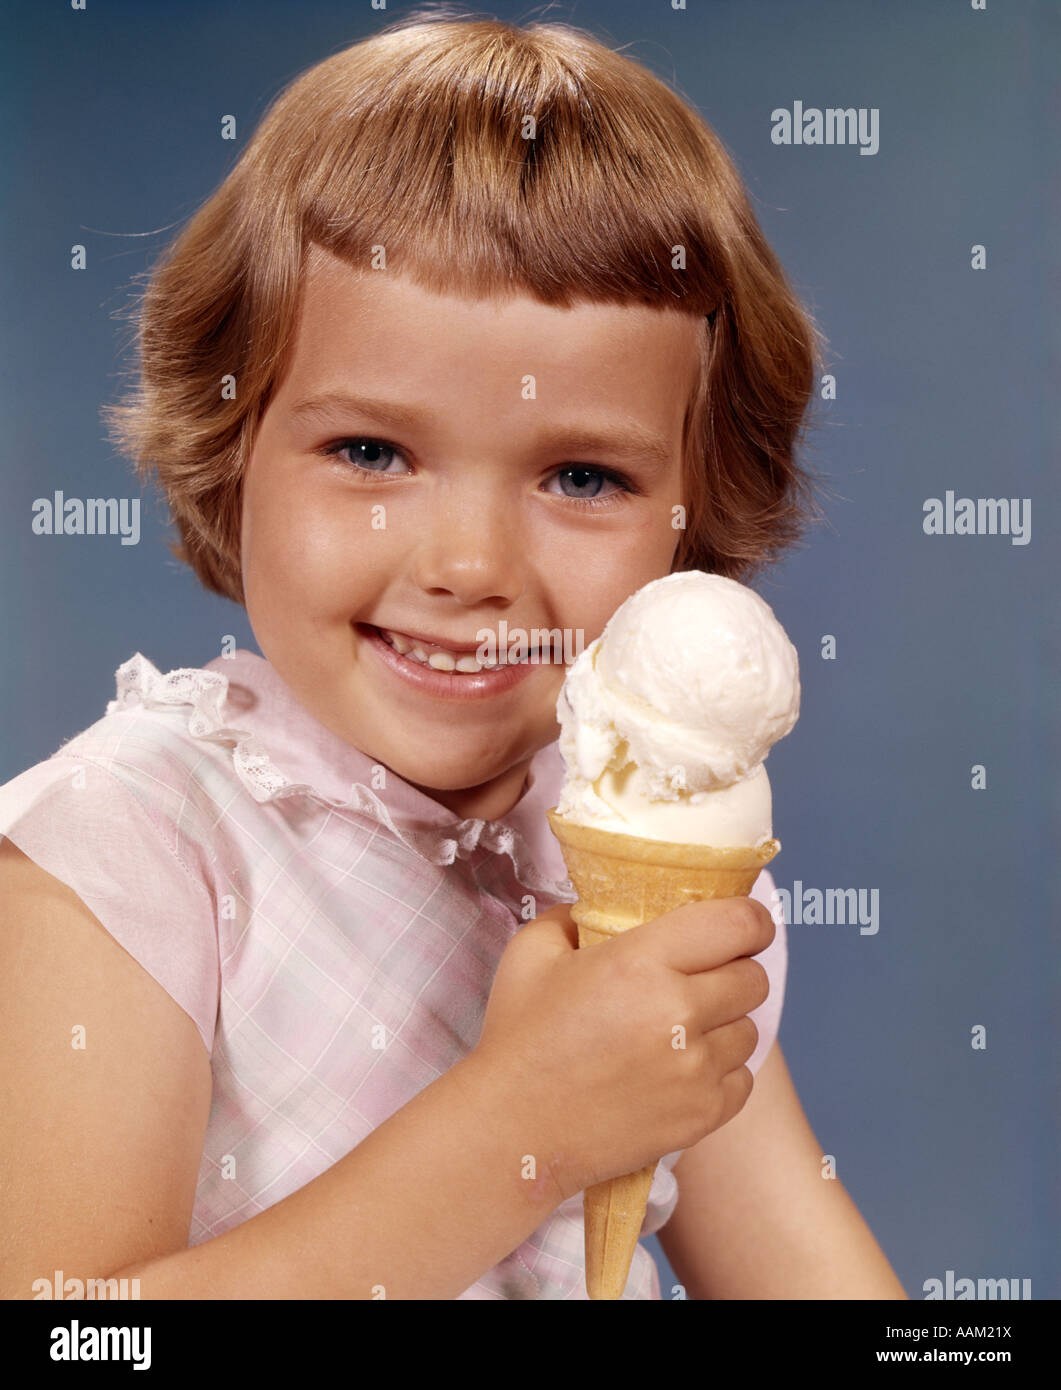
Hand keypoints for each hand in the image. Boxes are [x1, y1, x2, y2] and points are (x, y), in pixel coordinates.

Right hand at [469, 896, 774, 1200]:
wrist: (513, 1131)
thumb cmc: (520, 1039)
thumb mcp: (532, 952)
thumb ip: (572, 915)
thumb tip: (603, 906)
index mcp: (640, 962)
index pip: (738, 923)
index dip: (750, 920)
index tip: (742, 926)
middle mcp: (678, 1012)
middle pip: (753, 978)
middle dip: (733, 971)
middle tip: (699, 978)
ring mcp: (694, 1070)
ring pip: (749, 1030)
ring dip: (725, 1024)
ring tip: (681, 1029)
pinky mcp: (701, 1115)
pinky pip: (742, 1079)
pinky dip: (720, 1073)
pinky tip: (681, 1069)